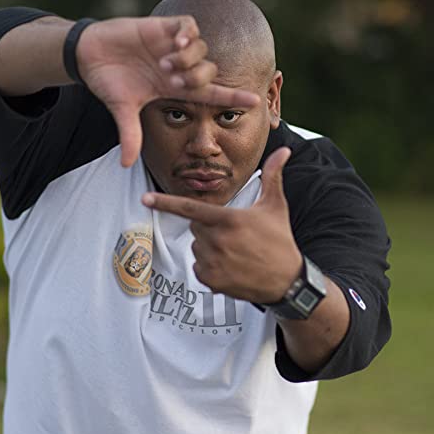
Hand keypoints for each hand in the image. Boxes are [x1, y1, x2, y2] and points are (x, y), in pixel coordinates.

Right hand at [77, 15, 259, 165]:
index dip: (233, 97)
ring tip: (165, 64)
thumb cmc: (107, 81)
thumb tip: (126, 165)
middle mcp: (179, 67)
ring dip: (189, 59)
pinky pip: (189, 26)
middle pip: (209, 72)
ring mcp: (172, 47)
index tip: (255, 102)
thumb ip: (130, 135)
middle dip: (197, 79)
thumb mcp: (122, 110)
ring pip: (202, 50)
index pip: (212, 93)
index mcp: (174, 88)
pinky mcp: (163, 28)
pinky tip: (176, 43)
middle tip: (173, 82)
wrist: (88, 55)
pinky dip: (188, 34)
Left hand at [142, 147, 301, 301]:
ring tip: (236, 251)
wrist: (287, 281)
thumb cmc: (280, 241)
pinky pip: (198, 266)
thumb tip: (283, 151)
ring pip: (197, 246)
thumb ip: (273, 176)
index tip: (146, 199)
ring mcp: (213, 262)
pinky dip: (209, 266)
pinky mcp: (211, 280)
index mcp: (229, 220)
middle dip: (209, 226)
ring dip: (210, 247)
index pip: (190, 209)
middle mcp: (218, 241)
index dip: (165, 203)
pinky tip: (230, 266)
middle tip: (234, 233)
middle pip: (196, 226)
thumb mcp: (276, 206)